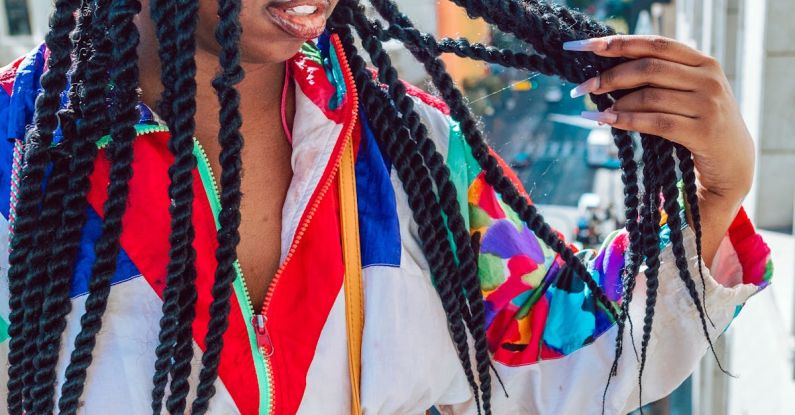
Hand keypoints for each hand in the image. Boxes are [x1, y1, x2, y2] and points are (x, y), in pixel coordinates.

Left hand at [563, 35, 754, 265]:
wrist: (734, 162)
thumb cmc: (700, 123)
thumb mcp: (687, 93)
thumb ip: (660, 78)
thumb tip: (608, 69)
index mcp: (703, 62)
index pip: (655, 44)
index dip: (620, 43)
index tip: (587, 46)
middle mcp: (708, 79)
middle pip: (649, 68)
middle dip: (610, 75)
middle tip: (582, 86)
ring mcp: (708, 105)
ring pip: (649, 96)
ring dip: (615, 102)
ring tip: (593, 110)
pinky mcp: (703, 132)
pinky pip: (656, 122)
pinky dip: (626, 121)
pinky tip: (606, 121)